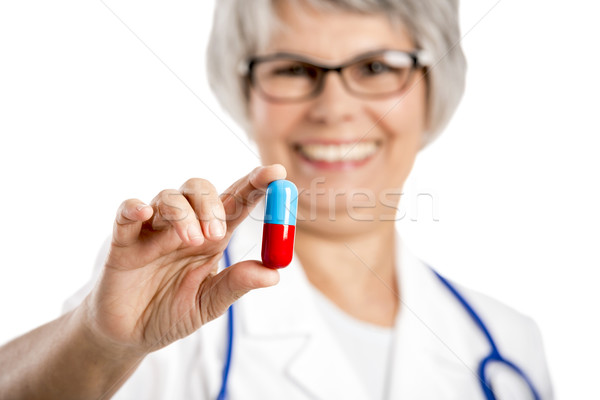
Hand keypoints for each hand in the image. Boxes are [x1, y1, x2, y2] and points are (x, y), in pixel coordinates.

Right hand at [81, 165, 285, 356]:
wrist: (130, 336)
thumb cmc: (172, 313)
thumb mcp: (209, 303)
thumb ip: (236, 284)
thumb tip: (273, 273)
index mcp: (211, 237)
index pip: (236, 201)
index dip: (255, 183)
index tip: (276, 172)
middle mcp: (184, 226)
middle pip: (200, 189)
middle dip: (213, 203)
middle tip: (218, 233)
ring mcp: (153, 230)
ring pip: (169, 197)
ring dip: (184, 213)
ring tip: (191, 241)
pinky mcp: (123, 241)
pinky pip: (126, 212)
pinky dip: (134, 207)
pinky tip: (143, 213)